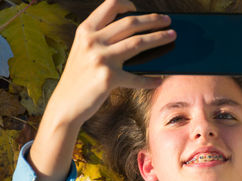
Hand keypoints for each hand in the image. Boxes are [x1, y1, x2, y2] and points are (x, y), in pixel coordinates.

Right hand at [48, 0, 175, 126]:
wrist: (65, 104)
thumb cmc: (78, 79)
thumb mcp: (83, 53)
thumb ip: (102, 41)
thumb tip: (136, 38)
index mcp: (85, 31)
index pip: (109, 6)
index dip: (127, 4)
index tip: (139, 9)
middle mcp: (92, 41)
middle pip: (130, 23)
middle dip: (152, 20)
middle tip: (168, 20)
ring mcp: (100, 59)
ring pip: (138, 43)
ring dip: (159, 38)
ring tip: (172, 36)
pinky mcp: (109, 78)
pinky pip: (137, 78)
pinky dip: (150, 81)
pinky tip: (159, 81)